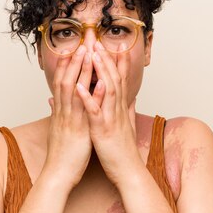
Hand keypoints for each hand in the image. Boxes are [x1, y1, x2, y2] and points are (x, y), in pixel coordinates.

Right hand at [43, 45, 93, 188]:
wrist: (57, 175)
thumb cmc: (62, 155)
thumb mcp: (59, 130)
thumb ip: (57, 114)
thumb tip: (53, 103)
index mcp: (62, 111)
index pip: (63, 82)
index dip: (69, 64)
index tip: (76, 48)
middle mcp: (64, 112)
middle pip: (66, 79)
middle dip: (75, 59)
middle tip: (83, 40)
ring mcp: (69, 120)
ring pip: (72, 89)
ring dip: (80, 69)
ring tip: (86, 51)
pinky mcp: (77, 130)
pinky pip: (83, 109)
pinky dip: (90, 95)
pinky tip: (96, 82)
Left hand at [75, 41, 142, 184]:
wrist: (128, 172)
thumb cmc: (123, 151)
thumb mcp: (127, 126)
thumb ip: (129, 110)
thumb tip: (132, 98)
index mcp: (120, 109)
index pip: (119, 81)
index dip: (116, 63)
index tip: (112, 46)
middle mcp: (118, 110)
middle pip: (114, 79)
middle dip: (106, 59)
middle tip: (98, 41)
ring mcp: (112, 119)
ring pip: (107, 90)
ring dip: (100, 72)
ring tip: (93, 54)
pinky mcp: (103, 130)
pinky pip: (95, 112)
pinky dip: (88, 98)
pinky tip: (79, 86)